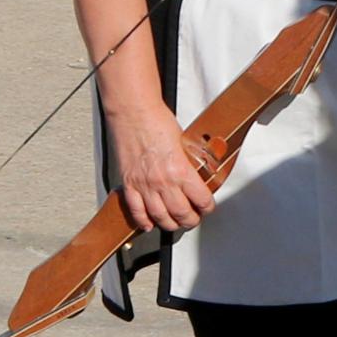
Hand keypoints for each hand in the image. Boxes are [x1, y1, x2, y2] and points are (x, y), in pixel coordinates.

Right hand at [113, 110, 220, 233]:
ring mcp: (144, 185)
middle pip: (181, 214)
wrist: (133, 112)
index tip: (207, 207)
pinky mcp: (129, 183)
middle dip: (191, 220)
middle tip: (194, 218)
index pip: (201, 200)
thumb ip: (190, 162)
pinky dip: (143, 221)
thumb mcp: (185, 142)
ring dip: (170, 224)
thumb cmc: (157, 120)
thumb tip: (198, 174)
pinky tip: (149, 223)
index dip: (207, 207)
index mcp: (180, 170)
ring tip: (176, 222)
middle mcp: (162, 181)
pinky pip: (136, 210)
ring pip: (160, 217)